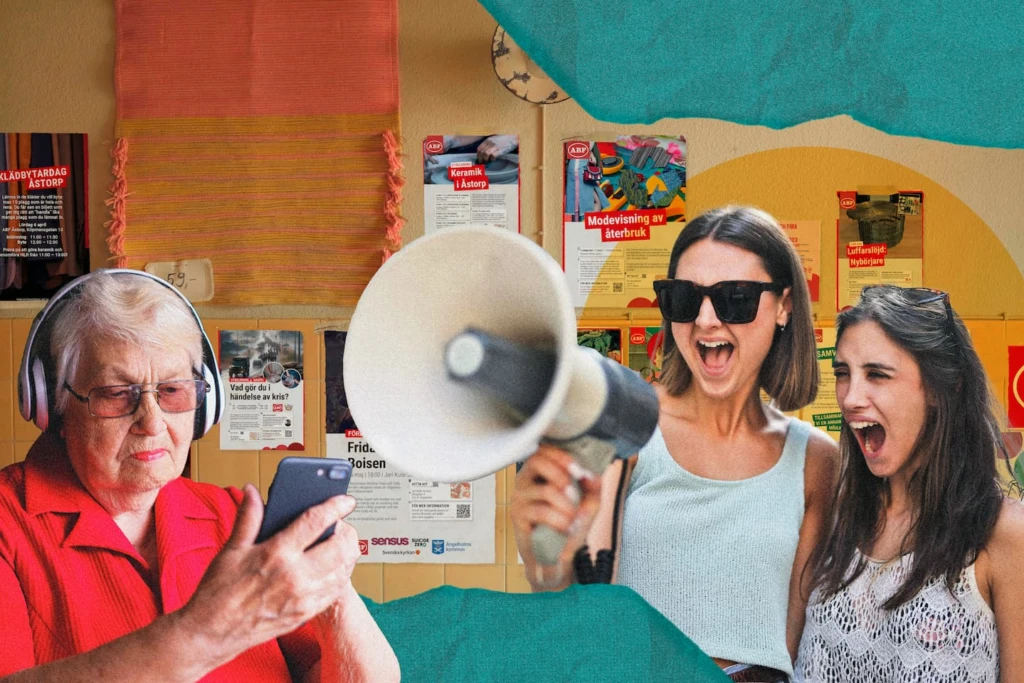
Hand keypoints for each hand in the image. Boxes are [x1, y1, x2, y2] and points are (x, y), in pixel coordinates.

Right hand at [180, 485, 361, 663]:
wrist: (211, 633)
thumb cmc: (218, 592)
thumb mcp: (232, 549)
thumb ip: (248, 517)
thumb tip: (251, 491)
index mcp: (276, 553)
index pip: (316, 521)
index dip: (335, 506)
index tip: (345, 500)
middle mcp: (294, 576)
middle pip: (338, 546)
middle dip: (347, 531)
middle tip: (344, 524)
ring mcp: (302, 598)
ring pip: (342, 570)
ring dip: (348, 554)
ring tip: (343, 543)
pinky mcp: (305, 614)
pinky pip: (335, 591)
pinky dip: (341, 576)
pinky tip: (335, 568)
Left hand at [476, 135, 516, 162]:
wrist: (512, 138)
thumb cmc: (503, 140)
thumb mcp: (493, 139)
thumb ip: (488, 144)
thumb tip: (483, 153)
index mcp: (488, 140)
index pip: (479, 148)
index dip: (478, 155)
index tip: (479, 159)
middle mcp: (490, 142)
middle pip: (481, 152)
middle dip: (480, 159)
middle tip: (482, 162)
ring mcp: (495, 146)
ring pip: (486, 154)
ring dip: (485, 159)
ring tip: (487, 161)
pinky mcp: (500, 150)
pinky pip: (493, 156)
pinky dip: (492, 159)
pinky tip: (494, 159)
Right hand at [510, 445, 601, 584]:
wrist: (558, 558)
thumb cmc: (570, 525)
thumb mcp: (589, 503)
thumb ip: (593, 486)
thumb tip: (590, 474)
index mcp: (539, 472)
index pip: (543, 450)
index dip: (561, 456)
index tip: (579, 471)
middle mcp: (525, 481)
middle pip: (536, 461)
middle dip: (561, 475)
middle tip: (575, 494)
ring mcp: (519, 498)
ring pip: (545, 490)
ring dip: (566, 505)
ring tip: (574, 518)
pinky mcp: (518, 516)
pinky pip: (541, 512)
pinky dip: (560, 520)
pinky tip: (568, 528)